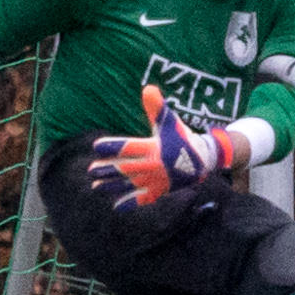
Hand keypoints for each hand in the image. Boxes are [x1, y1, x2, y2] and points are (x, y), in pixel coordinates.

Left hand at [87, 84, 243, 210]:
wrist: (202, 160)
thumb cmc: (181, 138)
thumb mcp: (169, 122)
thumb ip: (156, 108)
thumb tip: (148, 88)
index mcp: (153, 147)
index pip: (129, 147)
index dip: (113, 146)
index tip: (97, 146)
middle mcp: (152, 165)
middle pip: (125, 168)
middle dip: (107, 169)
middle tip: (91, 170)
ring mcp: (155, 180)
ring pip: (129, 184)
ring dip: (112, 186)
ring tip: (96, 187)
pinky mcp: (159, 191)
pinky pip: (142, 199)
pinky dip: (130, 203)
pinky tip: (116, 206)